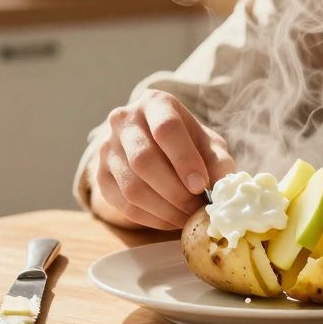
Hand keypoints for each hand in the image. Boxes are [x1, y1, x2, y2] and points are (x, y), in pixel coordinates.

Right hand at [92, 90, 235, 229]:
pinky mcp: (100, 175)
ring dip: (164, 210)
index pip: (166, 128)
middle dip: (175, 191)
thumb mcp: (208, 144)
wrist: (154, 146)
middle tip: (197, 208)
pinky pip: (124, 205)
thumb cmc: (187, 142)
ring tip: (187, 218)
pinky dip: (151, 219)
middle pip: (144, 160)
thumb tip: (222, 188)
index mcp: (154, 103)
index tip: (201, 185)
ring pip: (132, 187)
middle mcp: (124, 120)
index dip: (184, 159)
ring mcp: (107, 148)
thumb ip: (218, 161)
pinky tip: (171, 221)